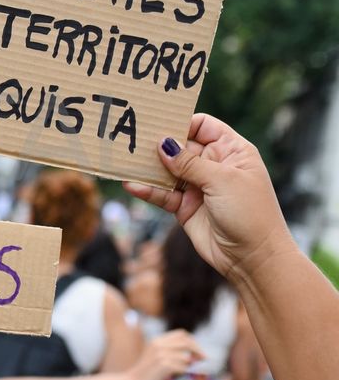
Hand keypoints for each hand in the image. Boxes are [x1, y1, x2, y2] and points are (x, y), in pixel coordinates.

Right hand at [124, 113, 300, 283]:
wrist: (253, 258)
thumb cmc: (250, 213)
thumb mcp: (222, 180)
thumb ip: (190, 162)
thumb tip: (164, 144)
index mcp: (231, 151)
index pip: (202, 126)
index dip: (182, 122)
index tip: (157, 122)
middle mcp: (214, 165)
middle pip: (180, 146)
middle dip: (159, 144)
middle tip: (133, 140)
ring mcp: (198, 186)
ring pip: (167, 170)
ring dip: (148, 168)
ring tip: (126, 162)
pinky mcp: (185, 207)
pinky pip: (162, 194)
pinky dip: (148, 190)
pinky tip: (132, 185)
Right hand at [124, 329, 203, 379]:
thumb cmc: (146, 374)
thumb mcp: (156, 358)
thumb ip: (171, 353)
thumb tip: (194, 357)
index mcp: (157, 340)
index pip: (182, 334)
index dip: (193, 342)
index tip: (199, 353)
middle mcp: (159, 345)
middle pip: (187, 342)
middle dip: (198, 351)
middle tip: (204, 360)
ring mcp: (161, 354)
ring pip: (186, 357)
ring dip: (189, 366)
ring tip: (184, 372)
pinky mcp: (165, 366)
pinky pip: (183, 368)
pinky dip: (184, 373)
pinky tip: (178, 377)